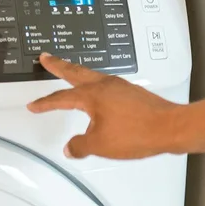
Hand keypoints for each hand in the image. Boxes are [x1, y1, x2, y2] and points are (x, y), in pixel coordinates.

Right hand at [26, 53, 182, 158]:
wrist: (170, 128)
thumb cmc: (138, 132)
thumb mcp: (100, 145)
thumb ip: (80, 146)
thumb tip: (70, 147)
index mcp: (93, 95)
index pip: (62, 98)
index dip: (45, 103)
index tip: (34, 105)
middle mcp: (106, 85)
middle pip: (76, 72)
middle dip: (59, 66)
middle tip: (46, 58)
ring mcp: (121, 87)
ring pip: (92, 76)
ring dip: (78, 74)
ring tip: (70, 74)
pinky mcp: (132, 93)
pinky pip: (107, 86)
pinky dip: (95, 87)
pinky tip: (98, 97)